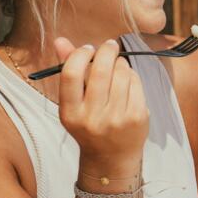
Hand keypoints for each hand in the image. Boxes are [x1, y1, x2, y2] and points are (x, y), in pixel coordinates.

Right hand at [54, 38, 147, 171]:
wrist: (111, 157)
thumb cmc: (90, 123)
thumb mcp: (74, 103)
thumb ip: (68, 70)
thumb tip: (60, 40)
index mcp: (70, 113)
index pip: (71, 74)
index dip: (80, 55)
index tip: (88, 49)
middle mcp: (92, 118)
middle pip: (100, 71)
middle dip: (107, 51)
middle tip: (109, 46)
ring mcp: (116, 119)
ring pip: (121, 74)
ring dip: (120, 63)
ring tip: (118, 65)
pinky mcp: (136, 117)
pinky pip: (136, 83)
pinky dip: (132, 75)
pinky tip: (127, 79)